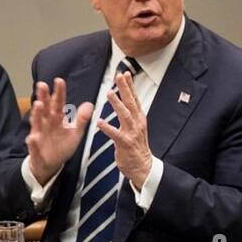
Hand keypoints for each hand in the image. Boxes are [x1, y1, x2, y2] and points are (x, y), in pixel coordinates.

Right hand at [26, 78, 93, 185]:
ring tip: (38, 104)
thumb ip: (81, 119)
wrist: (51, 164)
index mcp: (56, 118)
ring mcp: (39, 134)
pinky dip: (32, 142)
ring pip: (37, 123)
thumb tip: (89, 104)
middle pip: (45, 108)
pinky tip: (32, 138)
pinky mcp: (35, 148)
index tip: (59, 80)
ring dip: (37, 114)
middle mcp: (46, 123)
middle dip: (43, 97)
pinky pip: (33, 145)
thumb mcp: (75, 132)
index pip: (58, 103)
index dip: (59, 93)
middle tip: (42, 85)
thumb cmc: (61, 145)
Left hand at [95, 71, 153, 187]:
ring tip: (109, 93)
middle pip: (131, 103)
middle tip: (119, 76)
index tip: (126, 73)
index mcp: (139, 119)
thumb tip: (127, 101)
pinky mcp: (125, 143)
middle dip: (125, 89)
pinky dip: (107, 128)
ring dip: (117, 104)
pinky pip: (115, 134)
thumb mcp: (137, 128)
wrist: (143, 167)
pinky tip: (99, 122)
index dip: (130, 86)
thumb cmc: (137, 147)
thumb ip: (132, 115)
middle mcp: (137, 123)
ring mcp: (132, 133)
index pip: (135, 99)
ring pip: (125, 115)